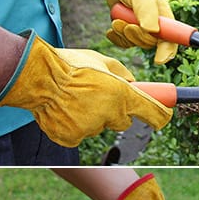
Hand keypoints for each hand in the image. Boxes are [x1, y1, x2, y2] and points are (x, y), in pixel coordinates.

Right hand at [0, 33, 170, 146]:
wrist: (36, 76)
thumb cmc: (70, 65)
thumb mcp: (102, 61)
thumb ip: (123, 74)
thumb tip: (135, 84)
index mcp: (123, 95)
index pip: (154, 113)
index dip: (160, 115)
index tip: (162, 116)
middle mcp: (110, 114)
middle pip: (124, 121)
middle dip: (116, 111)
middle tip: (97, 97)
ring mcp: (91, 128)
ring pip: (100, 126)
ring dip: (92, 117)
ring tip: (74, 99)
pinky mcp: (72, 137)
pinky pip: (80, 134)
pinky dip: (74, 125)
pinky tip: (64, 110)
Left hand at [85, 0, 176, 63]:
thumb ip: (147, 12)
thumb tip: (152, 31)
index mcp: (166, 19)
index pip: (172, 41)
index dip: (167, 52)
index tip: (159, 61)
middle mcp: (157, 27)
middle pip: (151, 44)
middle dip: (137, 37)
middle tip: (126, 25)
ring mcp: (143, 31)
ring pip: (136, 44)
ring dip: (124, 34)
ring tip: (116, 20)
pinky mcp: (130, 34)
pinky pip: (124, 44)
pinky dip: (116, 38)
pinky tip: (113, 27)